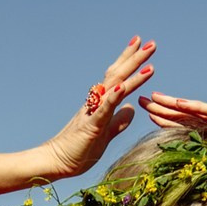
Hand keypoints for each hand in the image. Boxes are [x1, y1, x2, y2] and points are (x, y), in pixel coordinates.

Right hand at [37, 38, 155, 178]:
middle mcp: (96, 103)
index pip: (117, 78)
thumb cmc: (78, 151)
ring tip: (149, 63)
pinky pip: (103, 110)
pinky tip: (122, 87)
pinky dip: (113, 97)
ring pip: (114, 88)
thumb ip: (118, 121)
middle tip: (151, 43)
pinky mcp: (91, 126)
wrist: (55, 162)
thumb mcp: (105, 135)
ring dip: (131, 74)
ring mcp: (93, 113)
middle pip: (117, 75)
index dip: (129, 62)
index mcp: (100, 104)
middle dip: (135, 59)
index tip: (141, 46)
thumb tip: (131, 108)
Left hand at [142, 94, 206, 146]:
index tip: (145, 113)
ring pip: (192, 111)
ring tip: (151, 97)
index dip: (165, 119)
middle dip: (160, 108)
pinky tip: (177, 102)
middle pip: (183, 115)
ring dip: (170, 104)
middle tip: (138, 99)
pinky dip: (194, 107)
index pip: (185, 125)